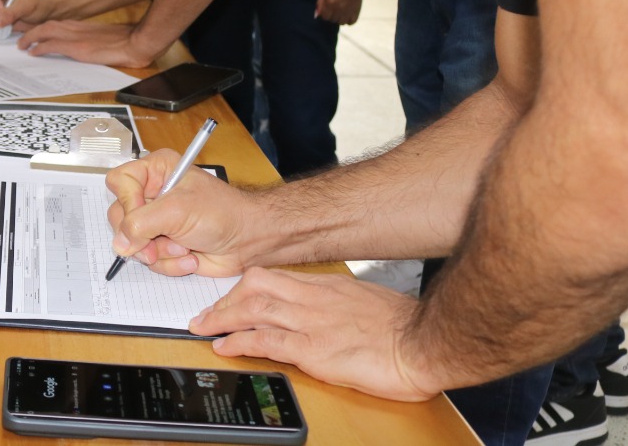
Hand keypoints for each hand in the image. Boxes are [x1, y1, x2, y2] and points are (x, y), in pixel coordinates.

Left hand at [16, 20, 157, 67]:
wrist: (133, 43)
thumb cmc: (122, 41)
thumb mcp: (101, 38)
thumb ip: (88, 39)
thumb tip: (82, 46)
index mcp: (80, 25)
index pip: (54, 23)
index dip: (40, 27)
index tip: (30, 32)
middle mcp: (74, 27)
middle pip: (45, 24)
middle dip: (30, 30)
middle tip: (19, 37)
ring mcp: (75, 36)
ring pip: (44, 31)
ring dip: (30, 36)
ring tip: (21, 44)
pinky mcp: (77, 46)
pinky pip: (51, 45)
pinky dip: (39, 47)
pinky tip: (33, 52)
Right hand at [103, 149, 258, 276]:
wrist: (247, 240)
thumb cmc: (222, 213)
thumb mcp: (177, 211)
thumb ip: (140, 224)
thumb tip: (120, 243)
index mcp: (156, 171)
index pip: (120, 181)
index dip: (127, 201)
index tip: (141, 217)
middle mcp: (153, 194)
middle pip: (120, 216)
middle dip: (143, 236)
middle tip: (159, 241)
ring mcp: (157, 222)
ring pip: (133, 243)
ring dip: (161, 251)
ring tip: (185, 246)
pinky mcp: (164, 245)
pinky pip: (150, 260)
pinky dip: (170, 263)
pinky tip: (190, 256)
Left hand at [189, 267, 438, 401]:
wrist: (423, 342)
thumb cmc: (403, 327)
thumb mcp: (365, 303)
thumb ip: (339, 305)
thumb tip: (324, 314)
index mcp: (326, 286)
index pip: (275, 278)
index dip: (246, 287)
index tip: (231, 297)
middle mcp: (314, 298)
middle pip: (255, 286)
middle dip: (226, 298)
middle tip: (206, 313)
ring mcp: (312, 322)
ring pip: (253, 308)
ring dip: (222, 317)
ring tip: (204, 327)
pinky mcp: (314, 349)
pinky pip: (266, 341)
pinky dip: (240, 342)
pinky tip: (225, 347)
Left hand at [315, 0, 365, 24]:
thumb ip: (320, 3)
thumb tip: (317, 14)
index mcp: (330, 3)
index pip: (325, 16)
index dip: (325, 13)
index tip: (327, 9)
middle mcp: (339, 9)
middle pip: (332, 19)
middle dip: (332, 15)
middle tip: (334, 8)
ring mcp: (348, 11)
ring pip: (341, 22)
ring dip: (340, 18)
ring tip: (340, 11)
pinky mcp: (357, 10)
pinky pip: (352, 22)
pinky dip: (348, 20)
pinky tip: (347, 15)